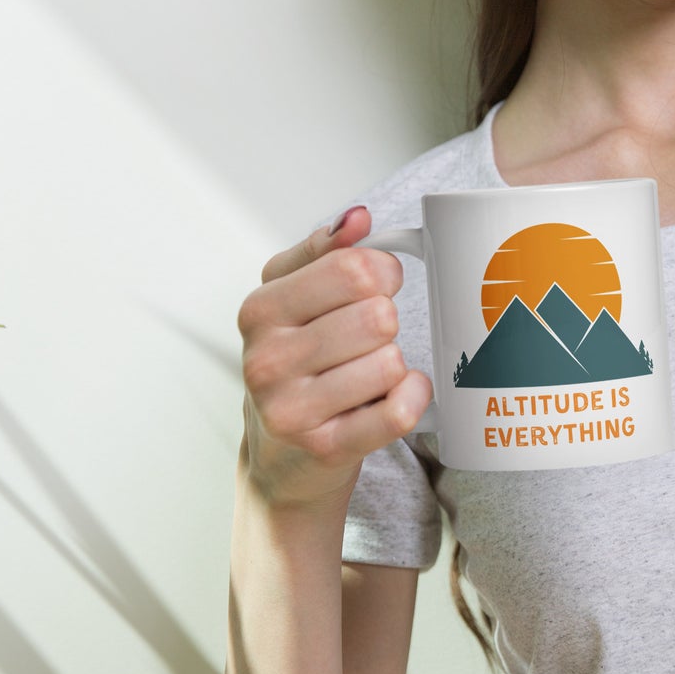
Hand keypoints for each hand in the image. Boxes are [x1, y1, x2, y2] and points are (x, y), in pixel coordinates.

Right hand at [234, 204, 431, 510]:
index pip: (353, 268)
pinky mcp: (325, 448)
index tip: (380, 285)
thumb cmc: (295, 365)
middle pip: (377, 315)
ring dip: (394, 364)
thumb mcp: (293, 297)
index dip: (383, 272)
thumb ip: (324, 250)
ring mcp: (292, 409)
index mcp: (261, 309)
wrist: (279, 456)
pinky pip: (398, 411)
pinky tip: (398, 393)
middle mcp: (268, 359)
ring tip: (368, 373)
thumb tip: (358, 217)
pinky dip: (413, 397)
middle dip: (387, 322)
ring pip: (390, 361)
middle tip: (369, 338)